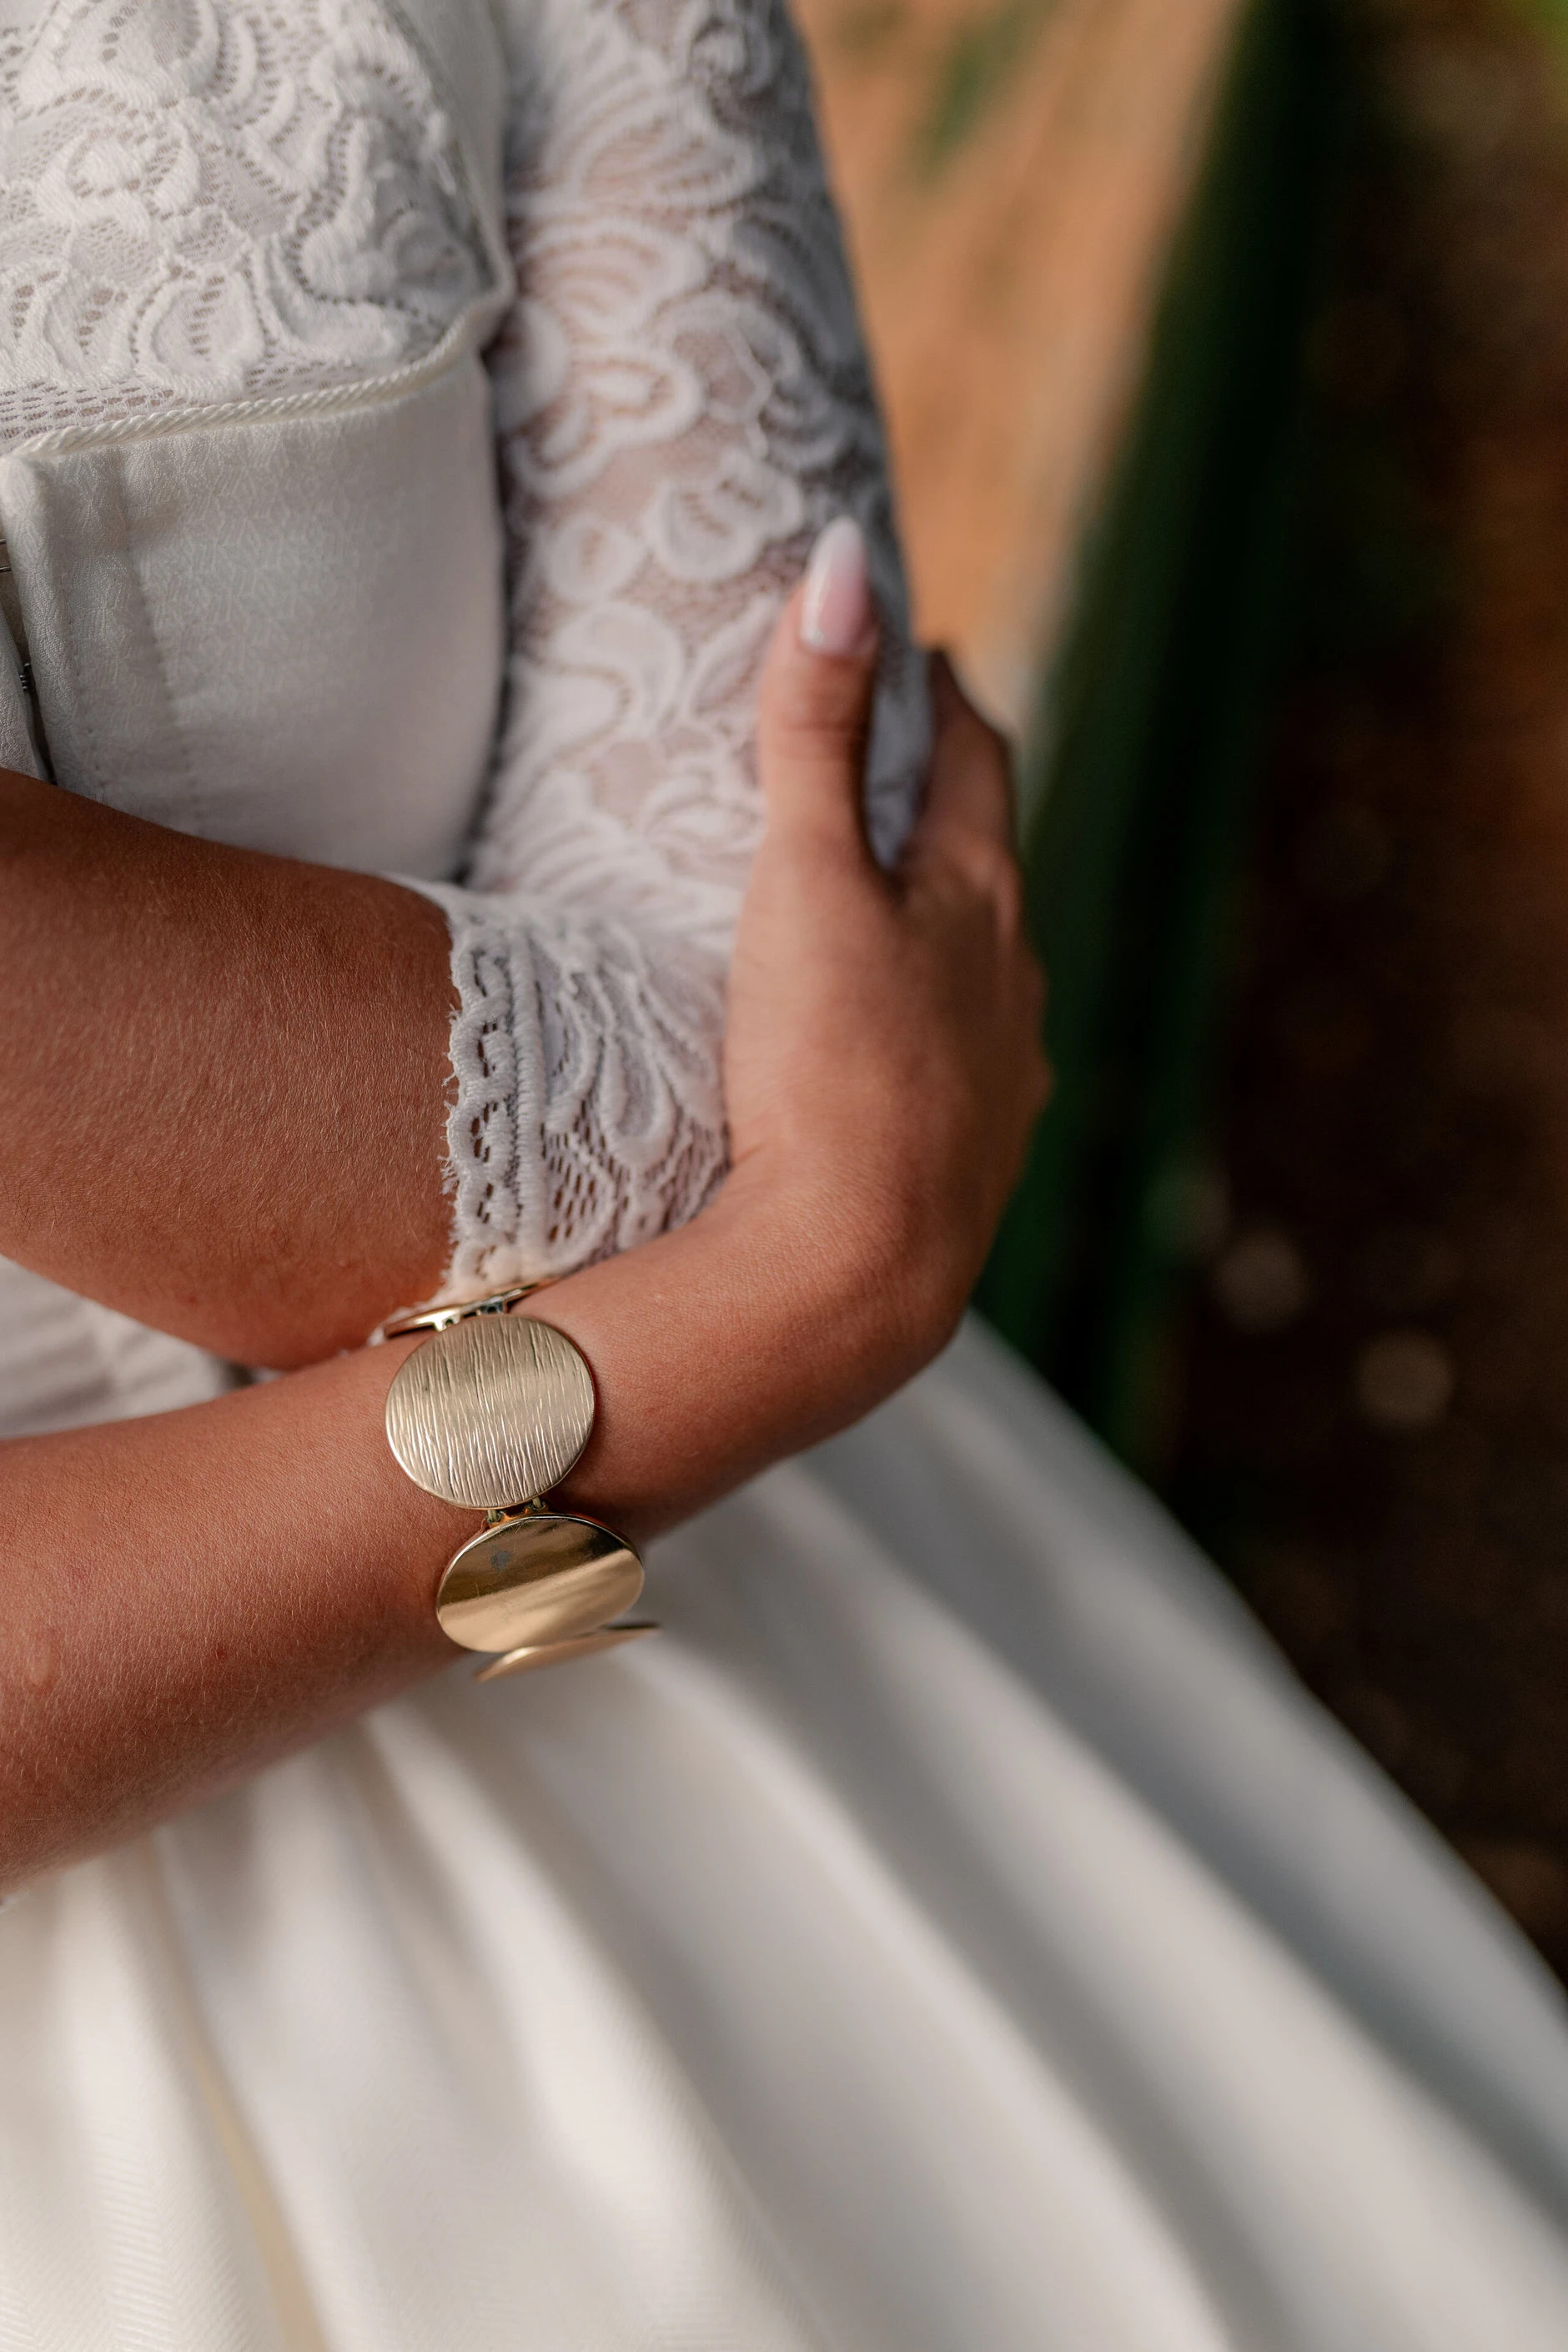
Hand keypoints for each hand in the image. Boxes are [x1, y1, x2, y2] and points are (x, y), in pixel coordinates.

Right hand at [725, 520, 1050, 1376]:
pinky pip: (965, 1067)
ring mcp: (1003, 1082)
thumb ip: (809, 727)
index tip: (926, 658)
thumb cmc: (828, 1065)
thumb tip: (841, 560)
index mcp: (980, 899)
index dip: (945, 702)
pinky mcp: (974, 1166)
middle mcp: (1015, 985)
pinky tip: (900, 1064)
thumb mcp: (803, 879)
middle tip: (908, 769)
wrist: (857, 1270)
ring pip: (986, 975)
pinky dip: (933, 1033)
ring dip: (949, 931)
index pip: (974, 764)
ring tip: (898, 917)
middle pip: (989, 865)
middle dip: (949, 809)